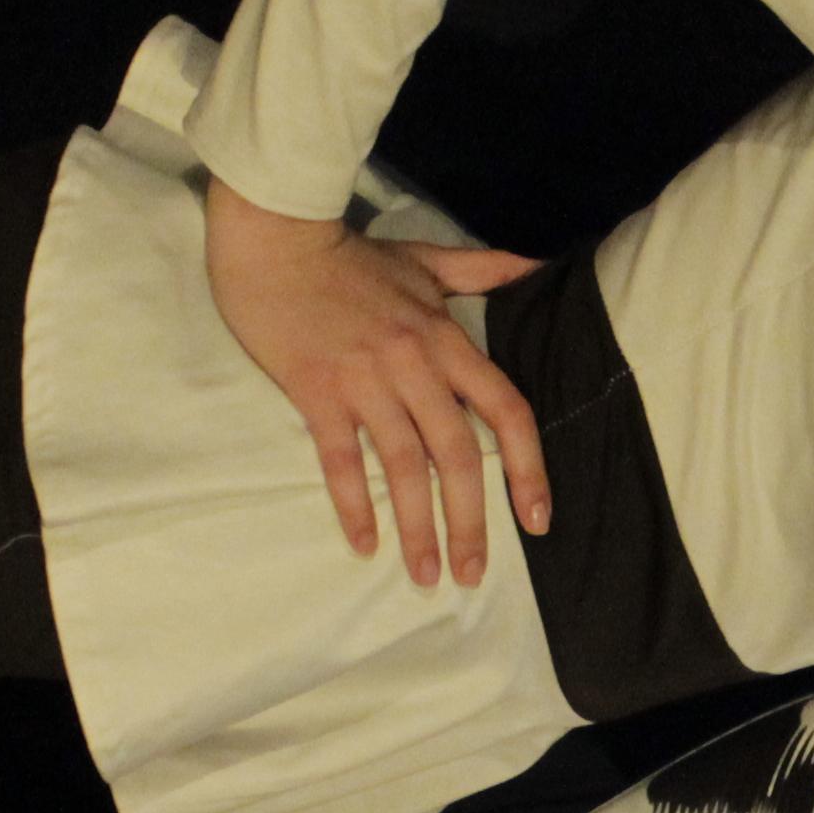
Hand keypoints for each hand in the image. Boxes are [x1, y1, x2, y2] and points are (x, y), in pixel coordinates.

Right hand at [203, 177, 547, 586]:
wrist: (276, 236)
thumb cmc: (351, 254)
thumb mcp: (425, 259)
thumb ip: (483, 270)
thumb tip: (537, 264)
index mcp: (446, 338)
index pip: (505, 411)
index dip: (528, 468)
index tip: (537, 519)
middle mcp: (413, 364)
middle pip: (455, 455)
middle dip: (469, 522)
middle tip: (472, 575)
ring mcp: (364, 381)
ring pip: (401, 467)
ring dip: (417, 528)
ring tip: (425, 576)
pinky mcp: (316, 392)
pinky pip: (339, 460)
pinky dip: (352, 506)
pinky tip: (364, 547)